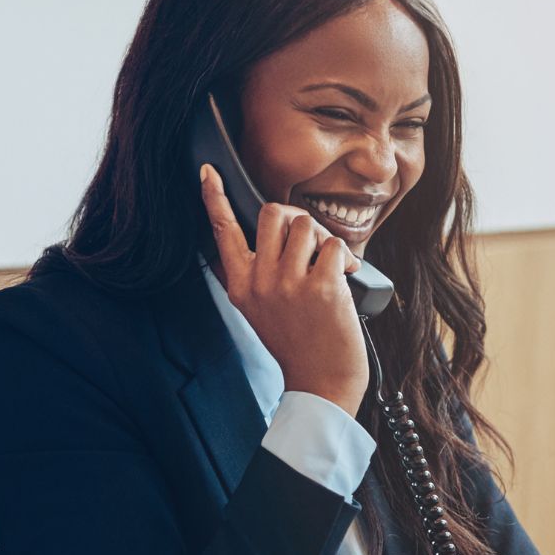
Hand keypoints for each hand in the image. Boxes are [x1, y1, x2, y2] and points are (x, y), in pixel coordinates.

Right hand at [200, 163, 369, 416]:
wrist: (321, 382)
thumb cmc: (297, 343)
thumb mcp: (260, 310)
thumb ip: (256, 274)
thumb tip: (270, 233)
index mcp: (240, 285)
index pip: (222, 232)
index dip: (215, 199)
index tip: (208, 172)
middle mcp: (258, 282)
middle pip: (272, 214)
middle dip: (297, 221)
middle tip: (311, 245)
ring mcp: (287, 284)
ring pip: (306, 224)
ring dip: (324, 240)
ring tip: (330, 267)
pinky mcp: (320, 287)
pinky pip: (334, 245)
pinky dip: (345, 258)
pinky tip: (345, 278)